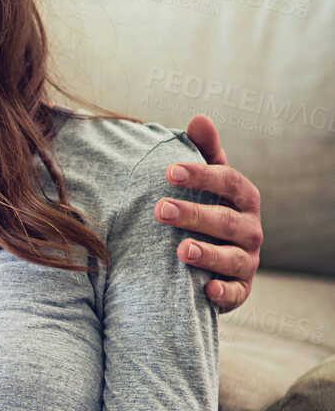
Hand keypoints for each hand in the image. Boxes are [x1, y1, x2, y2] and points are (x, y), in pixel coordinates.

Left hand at [156, 114, 262, 311]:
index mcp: (242, 197)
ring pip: (231, 257)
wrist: (213, 256)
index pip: (227, 181)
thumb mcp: (207, 180)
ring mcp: (246, 260)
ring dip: (207, 253)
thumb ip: (204, 151)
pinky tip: (204, 290)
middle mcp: (250, 229)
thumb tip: (200, 118)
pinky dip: (222, 293)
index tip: (169, 170)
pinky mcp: (239, 289)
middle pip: (225, 220)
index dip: (201, 174)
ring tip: (181, 250)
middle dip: (193, 214)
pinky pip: (234, 293)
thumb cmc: (208, 207)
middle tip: (159, 209)